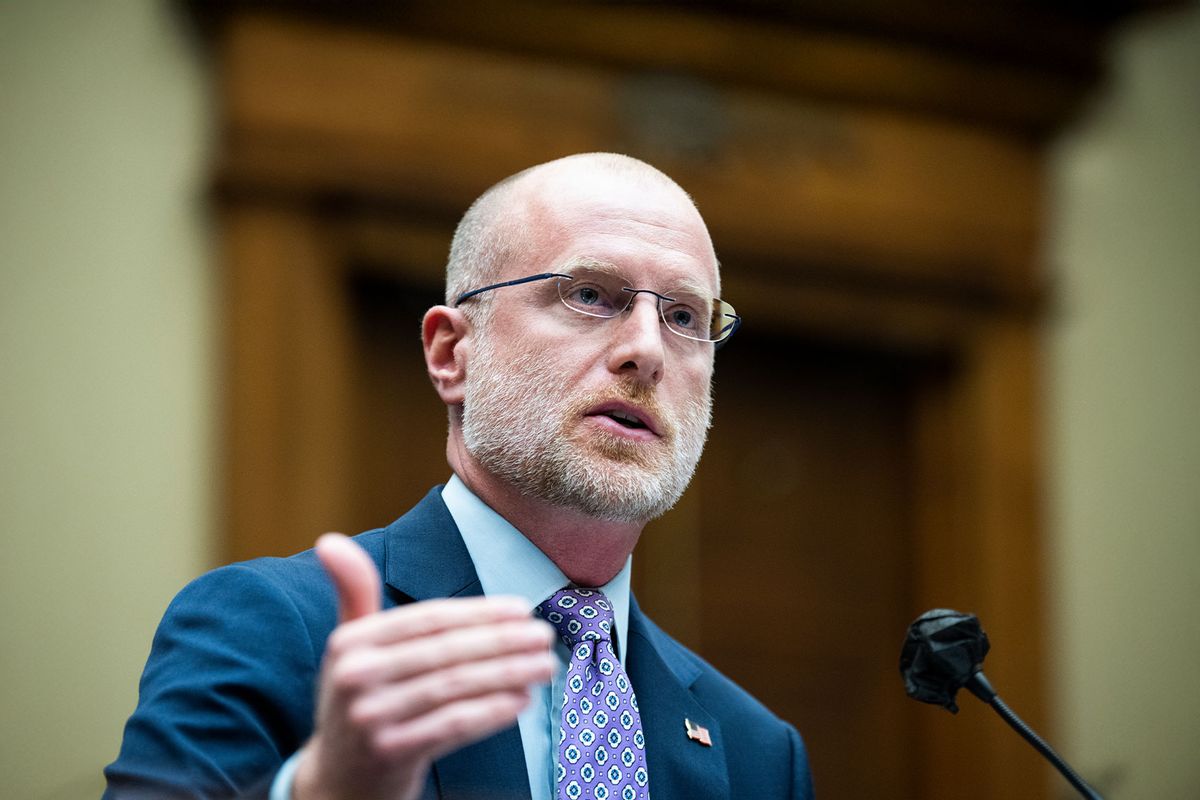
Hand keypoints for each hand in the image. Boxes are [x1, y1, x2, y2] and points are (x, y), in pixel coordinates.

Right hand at [293, 533, 555, 799]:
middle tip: (545, 635)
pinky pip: (451, 726)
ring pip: (454, 687)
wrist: (338, 779)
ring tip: (546, 665)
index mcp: (350, 642)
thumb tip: (329, 539)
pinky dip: (491, 712)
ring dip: (509, 674)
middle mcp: (354, 677)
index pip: (428, 619)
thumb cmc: (357, 698)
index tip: (522, 609)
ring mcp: (371, 718)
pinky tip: (521, 700)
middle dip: (504, 641)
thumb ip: (353, 592)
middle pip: (445, 651)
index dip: (479, 612)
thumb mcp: (349, 646)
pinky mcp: (391, 753)